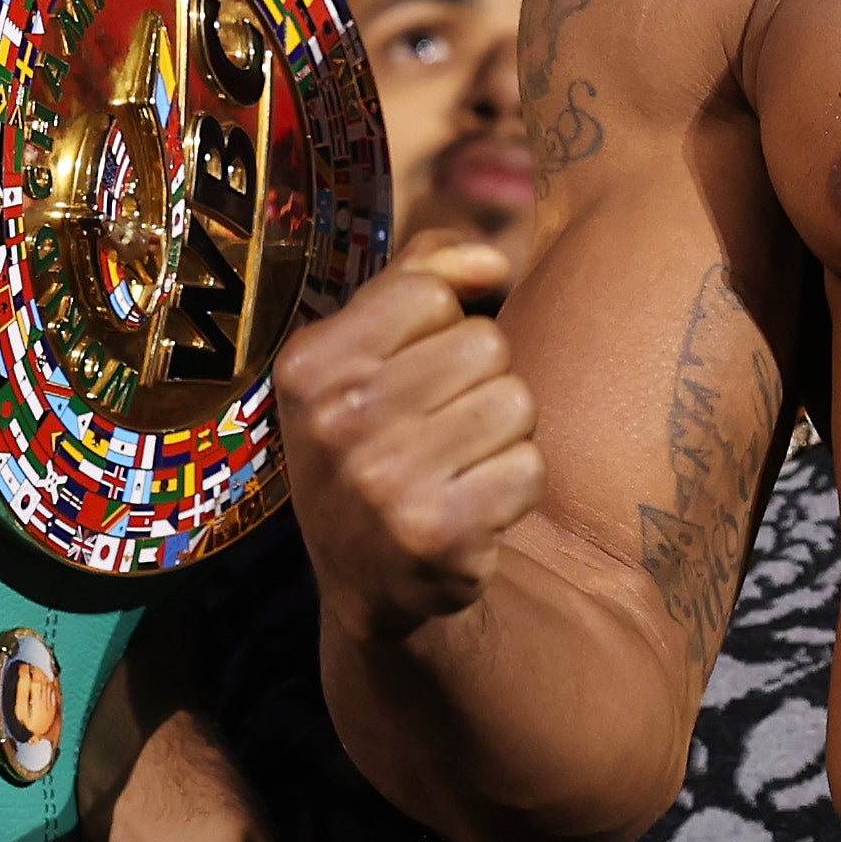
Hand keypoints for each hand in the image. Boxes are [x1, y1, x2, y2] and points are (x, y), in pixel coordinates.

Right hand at [275, 241, 538, 640]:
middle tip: (441, 429)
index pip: (429, 294)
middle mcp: (336, 422)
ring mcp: (384, 483)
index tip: (415, 373)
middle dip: (480, 382)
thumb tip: (494, 260)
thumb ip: (420, 277)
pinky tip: (474, 506)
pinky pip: (530, 468)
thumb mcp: (362, 355)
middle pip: (485, 345)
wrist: (365, 581)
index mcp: (310, 366)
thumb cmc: (373, 443)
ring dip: (504, 435)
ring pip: (517, 402)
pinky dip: (515, 486)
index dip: (443, 327)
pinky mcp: (438, 537)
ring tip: (459, 466)